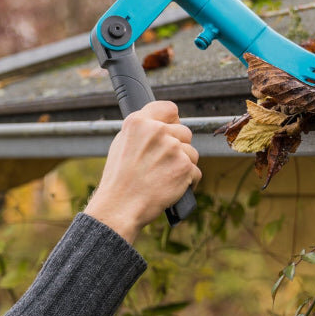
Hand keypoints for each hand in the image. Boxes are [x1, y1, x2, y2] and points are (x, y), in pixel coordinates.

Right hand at [84, 101, 199, 242]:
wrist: (120, 207)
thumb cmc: (119, 180)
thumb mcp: (121, 145)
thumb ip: (142, 131)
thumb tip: (160, 125)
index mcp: (138, 122)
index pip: (169, 109)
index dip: (172, 120)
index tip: (171, 129)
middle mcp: (157, 131)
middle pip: (184, 132)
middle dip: (178, 147)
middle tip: (162, 163)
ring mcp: (173, 149)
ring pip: (191, 152)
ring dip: (183, 164)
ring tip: (164, 177)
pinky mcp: (185, 167)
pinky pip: (195, 171)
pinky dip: (187, 181)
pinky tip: (172, 187)